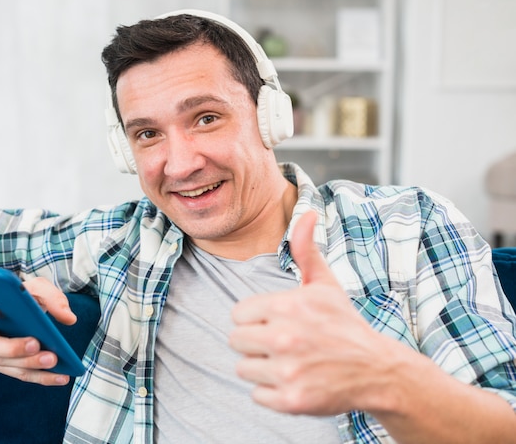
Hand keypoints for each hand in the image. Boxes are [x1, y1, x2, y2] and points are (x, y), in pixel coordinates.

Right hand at [0, 276, 76, 385]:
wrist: (20, 311)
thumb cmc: (25, 296)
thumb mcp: (39, 288)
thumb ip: (52, 297)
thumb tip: (69, 318)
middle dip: (10, 346)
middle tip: (35, 343)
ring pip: (4, 363)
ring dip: (30, 363)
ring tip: (54, 360)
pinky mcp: (7, 366)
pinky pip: (22, 373)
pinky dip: (42, 376)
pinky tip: (62, 376)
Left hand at [229, 211, 394, 414]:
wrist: (376, 369)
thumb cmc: (344, 324)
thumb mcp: (325, 284)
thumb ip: (306, 249)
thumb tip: (306, 212)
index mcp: (287, 305)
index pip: (238, 313)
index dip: (256, 318)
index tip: (277, 321)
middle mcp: (284, 337)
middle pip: (236, 340)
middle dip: (256, 341)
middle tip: (283, 343)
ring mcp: (288, 371)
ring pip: (244, 367)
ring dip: (262, 367)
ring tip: (290, 361)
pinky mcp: (291, 400)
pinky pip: (256, 395)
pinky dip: (272, 392)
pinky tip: (295, 380)